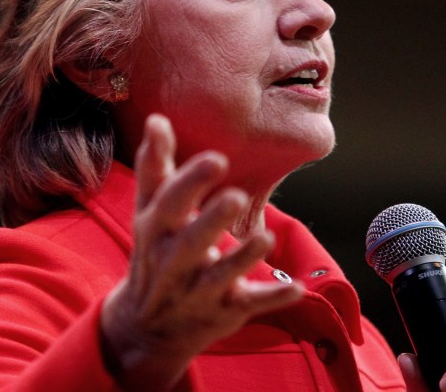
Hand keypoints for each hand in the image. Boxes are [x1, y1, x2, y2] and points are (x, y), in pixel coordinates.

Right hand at [99, 114, 303, 390]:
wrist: (146, 327)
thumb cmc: (155, 251)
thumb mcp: (149, 212)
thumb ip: (155, 166)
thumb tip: (157, 118)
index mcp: (156, 230)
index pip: (168, 203)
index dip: (190, 182)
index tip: (216, 158)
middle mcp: (174, 261)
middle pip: (191, 242)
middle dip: (212, 221)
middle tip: (235, 196)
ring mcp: (199, 290)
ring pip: (220, 276)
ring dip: (243, 259)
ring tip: (265, 239)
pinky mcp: (224, 311)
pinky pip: (250, 304)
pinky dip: (274, 298)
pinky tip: (299, 288)